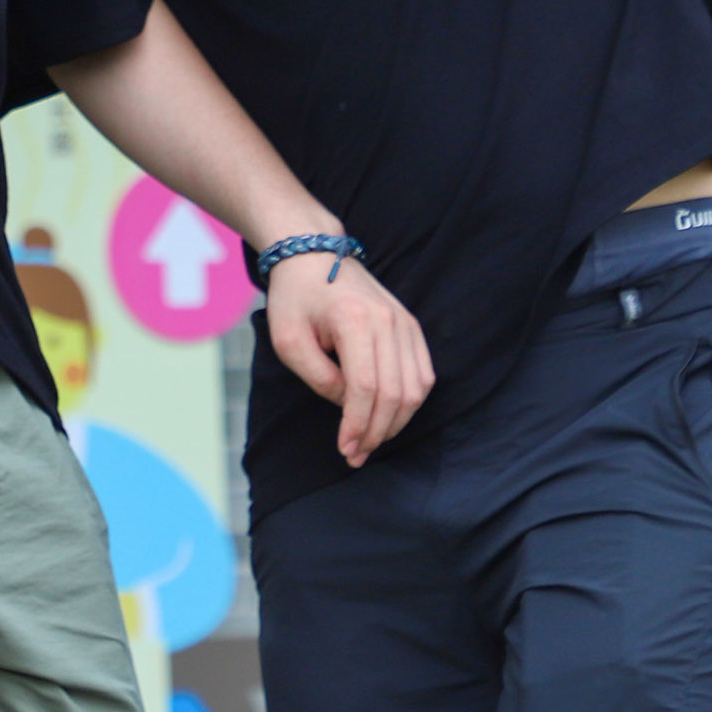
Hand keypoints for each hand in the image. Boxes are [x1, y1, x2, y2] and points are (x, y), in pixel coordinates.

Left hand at [264, 249, 434, 467]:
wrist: (313, 256)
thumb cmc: (295, 298)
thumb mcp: (288, 341)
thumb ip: (318, 378)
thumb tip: (347, 406)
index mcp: (353, 319)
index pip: (365, 386)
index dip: (357, 424)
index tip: (344, 448)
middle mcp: (387, 319)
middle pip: (394, 392)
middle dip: (376, 432)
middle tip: (356, 454)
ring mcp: (404, 322)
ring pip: (415, 388)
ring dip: (396, 423)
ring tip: (371, 441)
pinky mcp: (410, 326)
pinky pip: (423, 374)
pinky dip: (411, 402)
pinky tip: (389, 417)